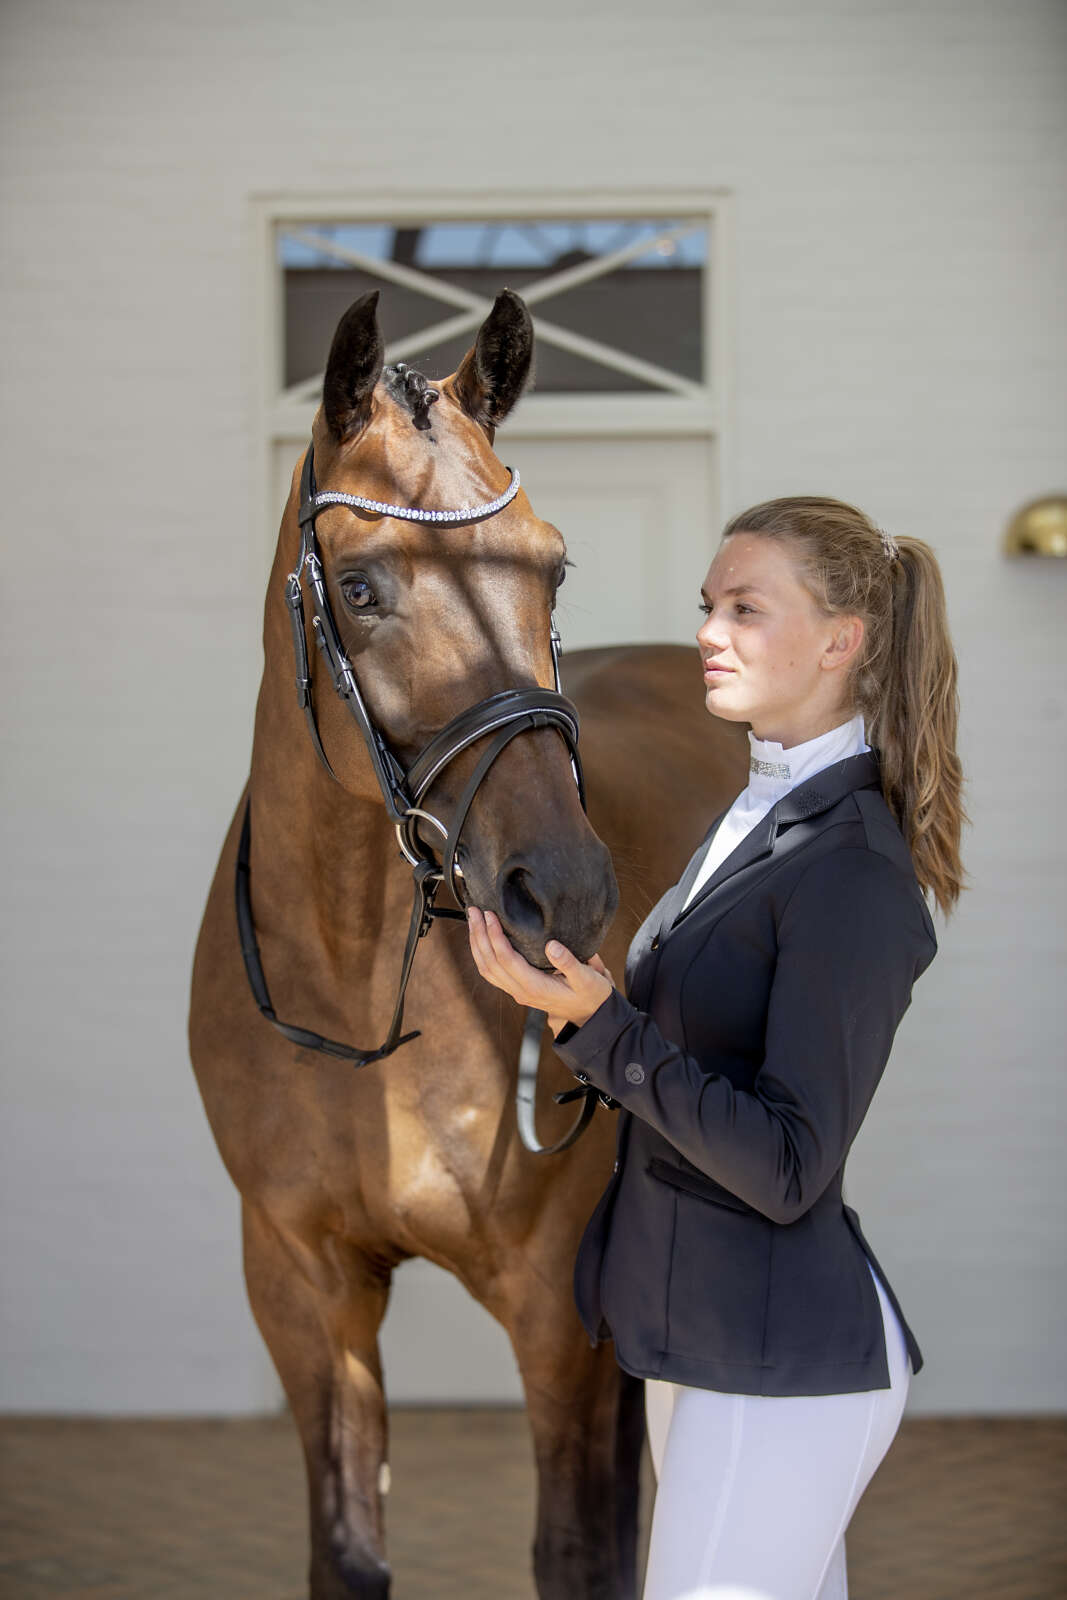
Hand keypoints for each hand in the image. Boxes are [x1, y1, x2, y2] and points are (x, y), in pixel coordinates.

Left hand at [466, 907, 613, 1033]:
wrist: (590, 1014)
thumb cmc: (591, 994)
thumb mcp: (587, 978)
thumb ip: (570, 963)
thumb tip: (551, 945)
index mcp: (536, 987)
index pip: (506, 959)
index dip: (495, 936)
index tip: (490, 915)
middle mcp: (521, 991)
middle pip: (490, 963)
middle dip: (479, 935)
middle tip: (474, 911)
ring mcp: (517, 992)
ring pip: (487, 969)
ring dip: (477, 944)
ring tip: (473, 920)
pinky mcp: (517, 989)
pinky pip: (492, 973)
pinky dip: (482, 954)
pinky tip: (481, 939)